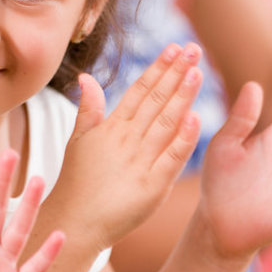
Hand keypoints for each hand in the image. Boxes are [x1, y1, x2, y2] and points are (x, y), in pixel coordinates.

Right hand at [50, 43, 204, 249]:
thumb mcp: (78, 141)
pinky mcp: (152, 187)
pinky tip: (196, 117)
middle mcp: (126, 140)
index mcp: (111, 128)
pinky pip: (172, 158)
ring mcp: (140, 162)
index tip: (174, 49)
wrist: (75, 222)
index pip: (139, 91)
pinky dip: (184, 138)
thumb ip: (88, 109)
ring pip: (165, 123)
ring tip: (196, 72)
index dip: (158, 68)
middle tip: (193, 50)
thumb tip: (86, 77)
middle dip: (175, 73)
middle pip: (155, 101)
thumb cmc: (77, 182)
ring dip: (182, 96)